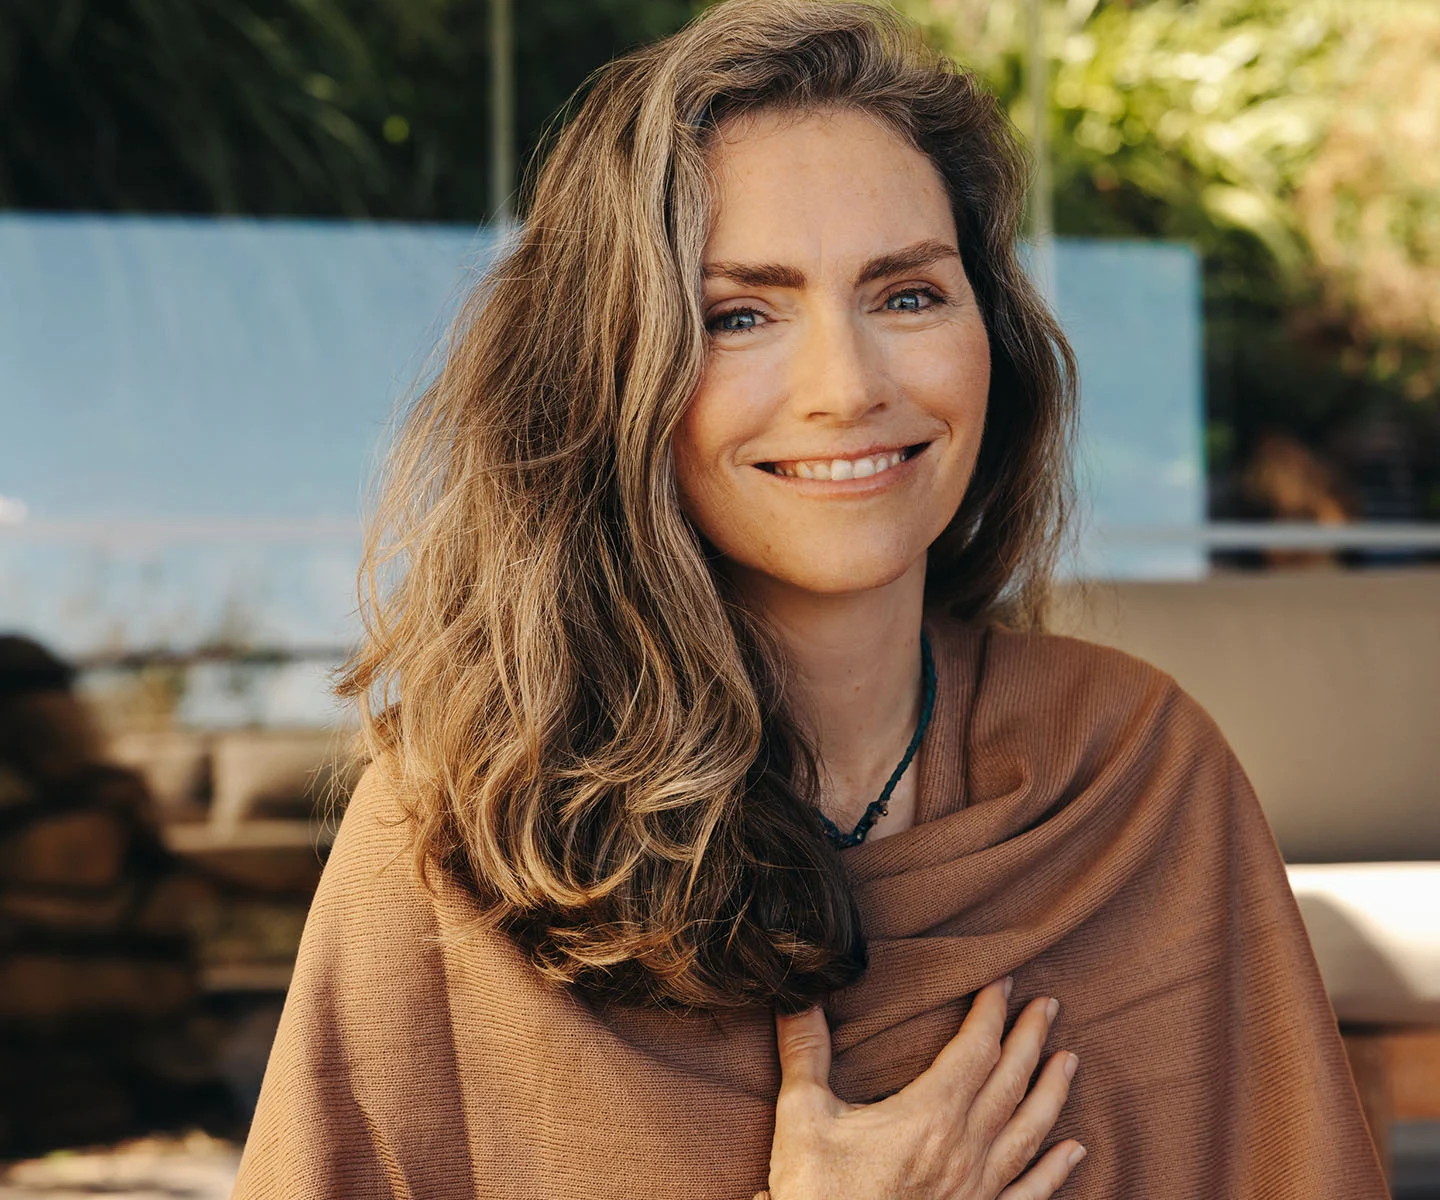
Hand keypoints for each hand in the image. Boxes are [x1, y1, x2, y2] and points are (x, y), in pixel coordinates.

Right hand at [762, 976, 1083, 1199]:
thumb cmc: (817, 1193)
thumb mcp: (802, 1116)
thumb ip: (804, 1052)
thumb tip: (796, 995)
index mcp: (929, 1116)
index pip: (974, 1050)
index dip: (991, 1013)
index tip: (1002, 982)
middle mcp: (964, 1150)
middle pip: (1009, 1082)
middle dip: (1029, 1039)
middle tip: (1048, 1006)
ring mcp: (977, 1190)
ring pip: (1028, 1131)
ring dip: (1051, 1093)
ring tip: (1069, 1060)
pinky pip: (1030, 1193)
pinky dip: (1055, 1171)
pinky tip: (1075, 1152)